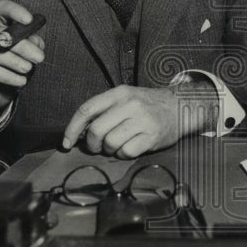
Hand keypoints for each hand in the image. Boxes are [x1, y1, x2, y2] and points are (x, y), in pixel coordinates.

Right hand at [0, 0, 44, 124]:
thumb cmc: (12, 67)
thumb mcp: (26, 54)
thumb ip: (32, 44)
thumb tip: (36, 42)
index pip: (2, 9)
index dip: (15, 11)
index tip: (29, 20)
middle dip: (22, 46)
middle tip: (39, 58)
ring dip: (13, 61)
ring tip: (27, 69)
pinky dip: (7, 75)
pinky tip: (20, 81)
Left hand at [62, 76, 217, 158]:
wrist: (180, 107)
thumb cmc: (147, 105)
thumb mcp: (126, 97)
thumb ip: (104, 110)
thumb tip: (80, 133)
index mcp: (120, 93)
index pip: (87, 109)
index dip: (73, 128)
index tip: (67, 143)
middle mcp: (130, 104)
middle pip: (96, 130)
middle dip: (92, 144)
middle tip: (98, 146)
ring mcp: (142, 120)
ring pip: (110, 143)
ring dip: (109, 150)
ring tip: (117, 145)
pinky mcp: (151, 136)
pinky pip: (126, 152)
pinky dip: (123, 154)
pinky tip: (130, 147)